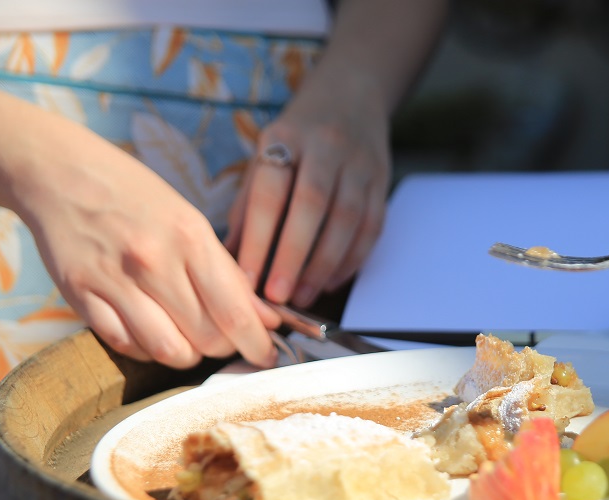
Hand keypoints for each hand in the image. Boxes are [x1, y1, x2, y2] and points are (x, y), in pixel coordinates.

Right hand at [16, 143, 281, 369]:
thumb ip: (227, 273)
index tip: (267, 355)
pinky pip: (126, 346)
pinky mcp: (80, 296)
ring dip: (187, 355)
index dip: (257, 343)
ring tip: (189, 338)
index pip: (235, 312)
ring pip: (169, 351)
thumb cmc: (134, 196)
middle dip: (224, 347)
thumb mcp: (189, 221)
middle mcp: (152, 261)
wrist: (58, 172)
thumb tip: (266, 319)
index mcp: (189, 237)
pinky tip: (152, 332)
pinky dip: (147, 349)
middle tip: (223, 339)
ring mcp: (113, 281)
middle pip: (206, 338)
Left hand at [226, 72, 389, 308]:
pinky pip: (371, 226)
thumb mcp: (263, 155)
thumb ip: (247, 206)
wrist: (351, 95)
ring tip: (304, 295)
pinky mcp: (381, 180)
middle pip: (311, 205)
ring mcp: (358, 163)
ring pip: (347, 219)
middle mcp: (325, 146)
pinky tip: (331, 280)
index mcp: (284, 137)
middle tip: (279, 295)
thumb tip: (227, 261)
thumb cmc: (297, 137)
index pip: (269, 193)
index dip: (257, 239)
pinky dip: (352, 259)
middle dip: (293, 255)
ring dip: (324, 264)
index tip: (246, 279)